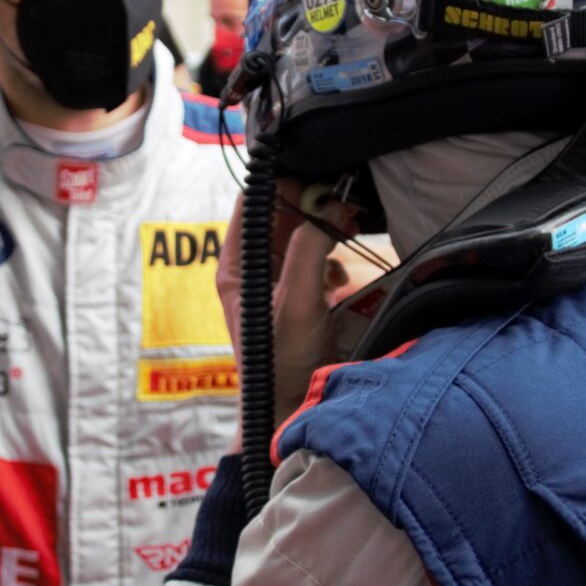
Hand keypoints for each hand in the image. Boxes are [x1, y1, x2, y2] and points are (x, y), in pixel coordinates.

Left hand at [217, 177, 359, 428]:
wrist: (292, 410)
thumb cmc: (281, 364)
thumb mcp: (296, 302)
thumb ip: (310, 250)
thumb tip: (331, 208)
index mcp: (235, 265)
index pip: (251, 201)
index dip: (282, 182)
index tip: (317, 175)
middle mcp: (251, 269)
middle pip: (280, 215)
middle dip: (313, 203)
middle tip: (345, 199)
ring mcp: (274, 282)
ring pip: (300, 236)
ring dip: (326, 229)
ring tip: (350, 228)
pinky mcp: (296, 297)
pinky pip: (314, 260)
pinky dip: (330, 259)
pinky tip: (341, 274)